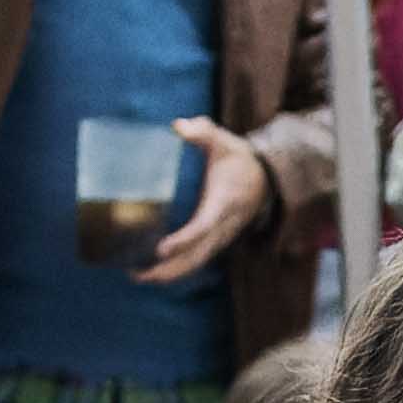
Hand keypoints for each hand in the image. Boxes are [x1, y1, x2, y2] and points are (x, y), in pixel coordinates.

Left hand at [134, 116, 275, 282]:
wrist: (265, 179)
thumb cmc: (238, 159)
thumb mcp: (224, 141)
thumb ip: (203, 131)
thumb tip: (178, 126)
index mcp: (223, 203)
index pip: (203, 227)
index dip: (183, 241)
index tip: (161, 248)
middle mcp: (223, 226)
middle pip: (197, 256)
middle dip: (168, 268)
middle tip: (138, 273)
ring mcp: (221, 237)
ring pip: (195, 263)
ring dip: (168, 274)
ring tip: (137, 275)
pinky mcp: (215, 241)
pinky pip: (196, 261)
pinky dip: (175, 269)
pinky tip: (152, 270)